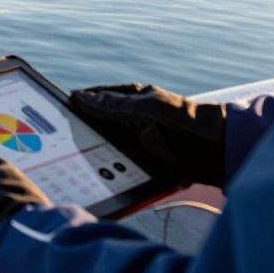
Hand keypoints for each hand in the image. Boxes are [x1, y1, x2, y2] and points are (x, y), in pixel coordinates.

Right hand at [70, 83, 226, 186]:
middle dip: (81, 130)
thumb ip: (114, 105)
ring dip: (92, 153)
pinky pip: (115, 164)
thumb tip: (81, 98)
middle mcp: (132, 118)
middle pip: (98, 123)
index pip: (97, 98)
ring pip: (104, 145)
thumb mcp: (147, 109)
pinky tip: (92, 174)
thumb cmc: (183, 123)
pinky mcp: (140, 162)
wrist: (215, 153)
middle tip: (58, 139)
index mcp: (133, 98)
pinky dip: (104, 168)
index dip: (79, 103)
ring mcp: (136, 140)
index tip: (58, 110)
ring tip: (70, 159)